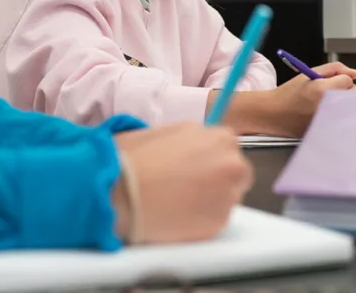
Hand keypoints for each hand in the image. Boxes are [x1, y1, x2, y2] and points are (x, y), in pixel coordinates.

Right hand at [110, 122, 252, 244]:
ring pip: (226, 199)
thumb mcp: (165, 132)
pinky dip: (200, 220)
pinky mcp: (218, 223)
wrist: (119, 191)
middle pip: (236, 175)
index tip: (197, 168)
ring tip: (177, 201)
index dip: (211, 159)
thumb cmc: (132, 158)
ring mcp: (228, 196)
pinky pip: (214, 220)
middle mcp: (232, 165)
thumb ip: (190, 140)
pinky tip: (176, 214)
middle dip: (217, 180)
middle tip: (188, 187)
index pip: (229, 149)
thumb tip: (193, 147)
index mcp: (221, 138)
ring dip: (209, 200)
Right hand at [265, 61, 355, 136]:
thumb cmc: (289, 92)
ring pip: (351, 107)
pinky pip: (344, 118)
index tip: (327, 82)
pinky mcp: (329, 129)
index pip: (348, 80)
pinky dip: (338, 114)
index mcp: (323, 90)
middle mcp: (329, 106)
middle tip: (327, 91)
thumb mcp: (309, 73)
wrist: (274, 113)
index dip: (339, 78)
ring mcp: (330, 120)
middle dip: (345, 90)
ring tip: (325, 103)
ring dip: (343, 102)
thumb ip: (335, 68)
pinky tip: (323, 113)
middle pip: (354, 94)